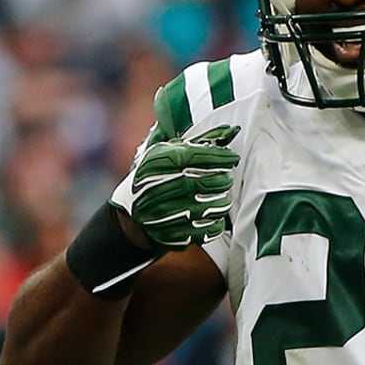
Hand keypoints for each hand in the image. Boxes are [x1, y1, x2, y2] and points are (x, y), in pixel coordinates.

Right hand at [111, 125, 240, 250]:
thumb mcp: (168, 153)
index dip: (216, 156)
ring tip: (224, 197)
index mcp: (153, 163)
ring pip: (201, 208)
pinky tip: (216, 216)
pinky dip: (215, 224)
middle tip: (228, 178)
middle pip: (197, 183)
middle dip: (220, 180)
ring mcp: (158, 214)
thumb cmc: (156, 176)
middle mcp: (153, 188)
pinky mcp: (167, 236)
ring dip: (220, 202)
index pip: (190, 156)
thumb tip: (233, 129)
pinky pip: (201, 231)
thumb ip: (200, 141)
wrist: (131, 216)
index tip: (233, 158)